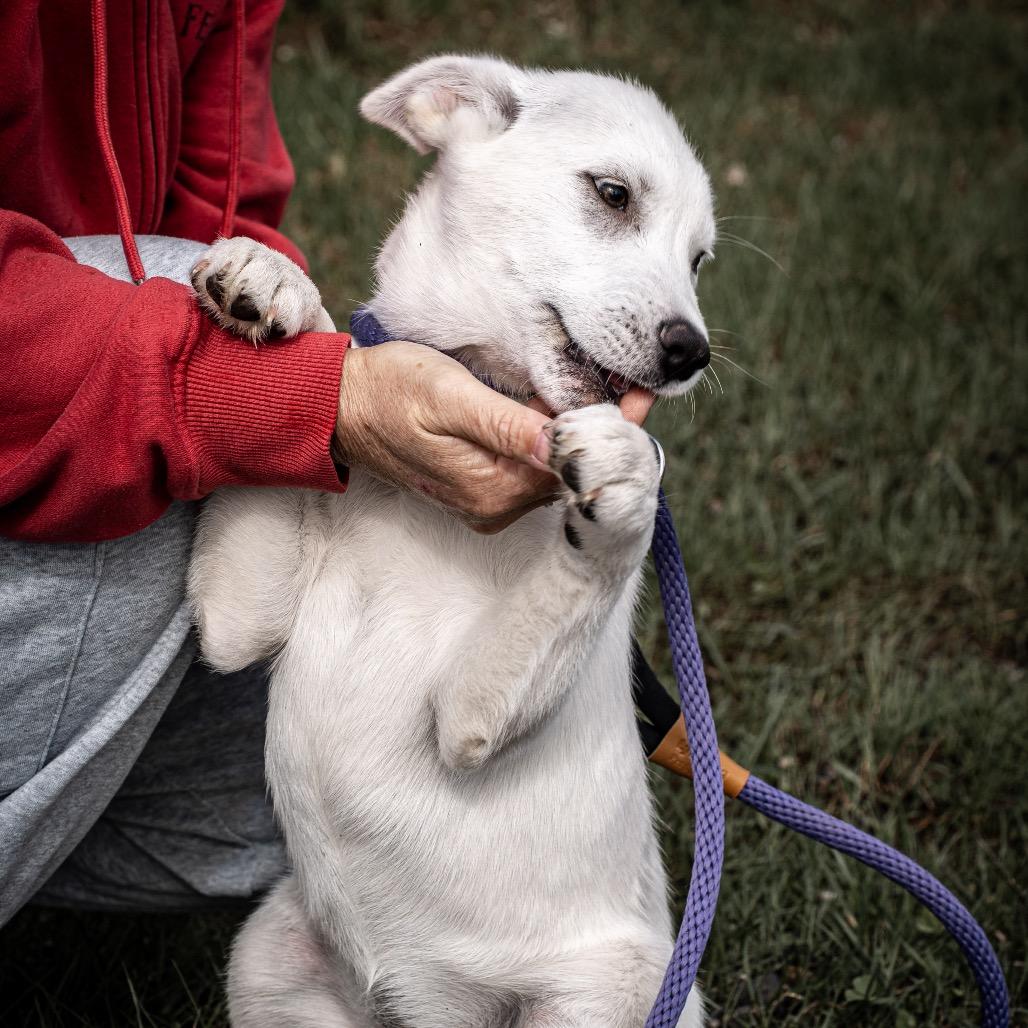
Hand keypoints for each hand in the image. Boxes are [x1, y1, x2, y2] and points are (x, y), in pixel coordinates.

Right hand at [334, 342, 652, 532]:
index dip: (611, 427)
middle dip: (603, 427)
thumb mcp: (449, 397)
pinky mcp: (483, 488)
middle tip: (634, 382)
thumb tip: (560, 445)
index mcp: (492, 489)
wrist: (341, 407)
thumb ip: (507, 425)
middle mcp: (497, 506)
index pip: (572, 463)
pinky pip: (534, 466)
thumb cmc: (390, 391)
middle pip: (570, 469)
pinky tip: (564, 405)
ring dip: (580, 431)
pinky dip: (554, 437)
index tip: (642, 391)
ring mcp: (490, 501)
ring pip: (555, 467)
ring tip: (608, 386)